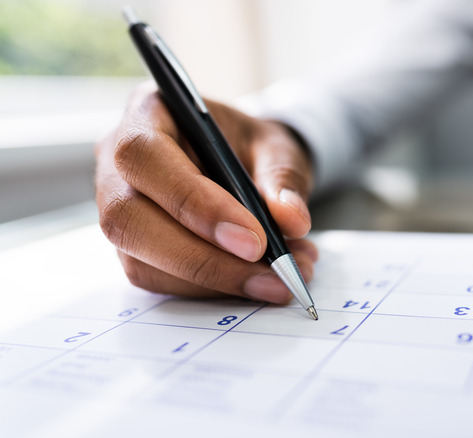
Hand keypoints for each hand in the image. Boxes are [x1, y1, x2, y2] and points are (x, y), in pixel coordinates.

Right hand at [95, 81, 316, 302]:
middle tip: (273, 275)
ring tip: (281, 280)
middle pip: (129, 218)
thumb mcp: (278, 147)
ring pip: (141, 261)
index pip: (145, 157)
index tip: (254, 240)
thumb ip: (284, 178)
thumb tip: (291, 221)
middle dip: (204, 258)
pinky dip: (214, 290)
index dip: (194, 203)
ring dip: (216, 281)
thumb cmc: (251, 146)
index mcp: (147, 113)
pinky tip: (260, 282)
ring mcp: (118, 208)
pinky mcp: (133, 249)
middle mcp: (116, 162)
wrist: (244, 163)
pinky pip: (159, 281)